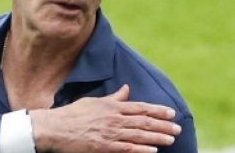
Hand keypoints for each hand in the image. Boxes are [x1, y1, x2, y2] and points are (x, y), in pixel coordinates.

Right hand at [29, 85, 180, 152]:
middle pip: (144, 122)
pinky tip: (154, 150)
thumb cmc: (73, 114)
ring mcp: (111, 133)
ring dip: (158, 137)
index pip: (140, 107)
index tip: (171, 112)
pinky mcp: (106, 147)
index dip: (157, 110)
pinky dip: (142, 149)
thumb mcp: (94, 101)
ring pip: (139, 135)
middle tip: (178, 128)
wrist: (56, 128)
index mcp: (112, 106)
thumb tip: (126, 89)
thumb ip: (113, 97)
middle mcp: (114, 119)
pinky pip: (128, 148)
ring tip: (171, 139)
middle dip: (163, 125)